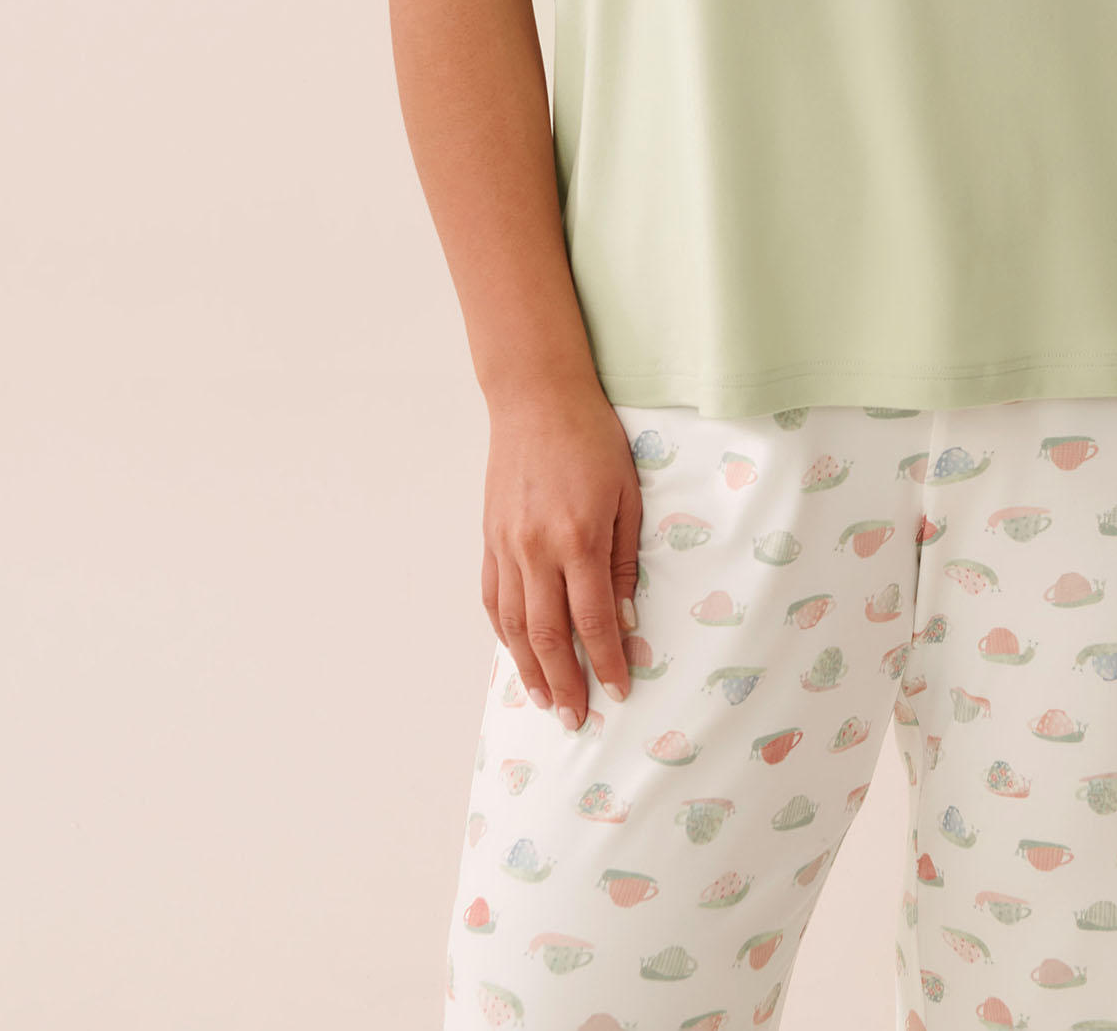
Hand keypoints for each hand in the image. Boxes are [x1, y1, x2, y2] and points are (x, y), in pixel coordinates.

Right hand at [480, 380, 642, 725]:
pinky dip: (504, 633)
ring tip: (546, 701)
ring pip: (515, 625)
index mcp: (577, 538)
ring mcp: (506, 545)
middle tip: (578, 719)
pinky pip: (494, 598)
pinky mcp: (489, 538)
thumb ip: (624, 558)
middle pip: (548, 634)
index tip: (618, 690)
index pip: (594, 619)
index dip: (607, 661)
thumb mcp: (626, 494)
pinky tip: (517, 654)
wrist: (537, 399)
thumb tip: (626, 616)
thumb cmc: (592, 440)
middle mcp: (536, 548)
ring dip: (530, 669)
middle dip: (565, 682)